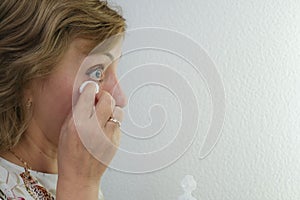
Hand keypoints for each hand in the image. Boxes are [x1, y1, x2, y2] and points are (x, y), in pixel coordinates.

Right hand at [56, 83, 122, 198]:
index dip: (90, 88)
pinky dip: (112, 123)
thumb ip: (76, 111)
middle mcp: (94, 129)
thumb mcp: (65, 130)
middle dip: (104, 96)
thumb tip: (86, 94)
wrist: (80, 176)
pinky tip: (104, 129)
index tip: (90, 88)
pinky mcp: (116, 141)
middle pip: (108, 100)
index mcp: (78, 124)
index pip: (88, 95)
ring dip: (111, 109)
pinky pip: (118, 124)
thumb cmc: (69, 154)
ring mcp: (108, 136)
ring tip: (103, 115)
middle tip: (99, 99)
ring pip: (117, 111)